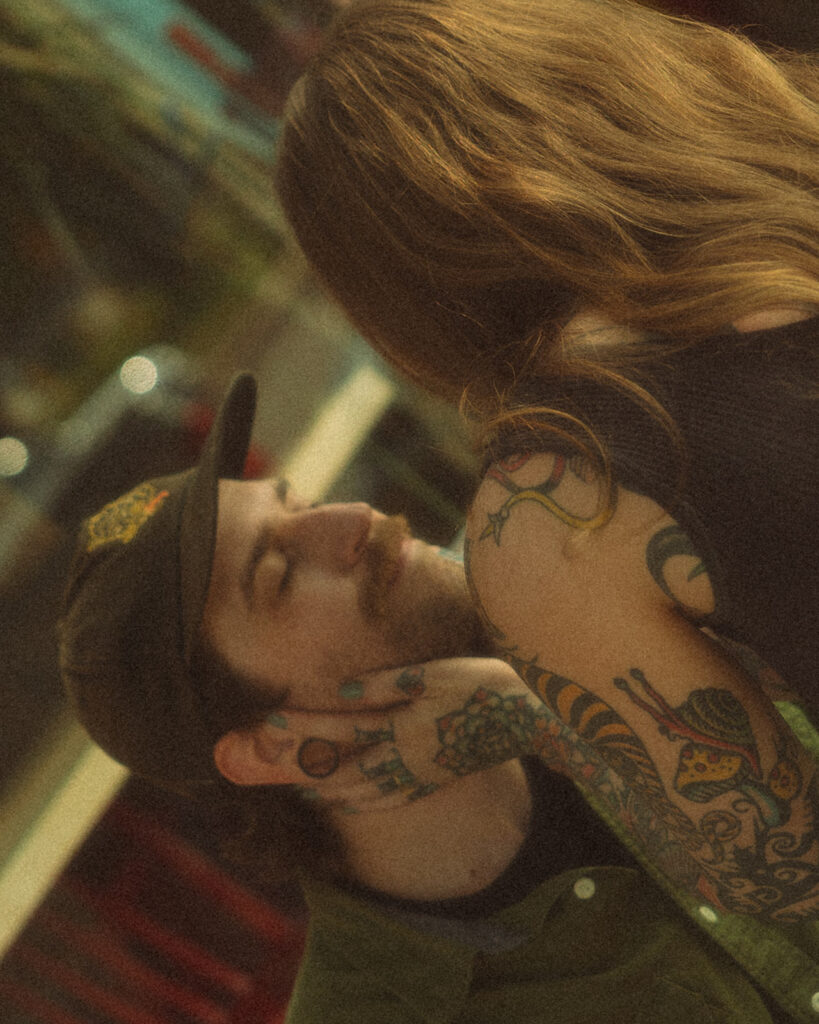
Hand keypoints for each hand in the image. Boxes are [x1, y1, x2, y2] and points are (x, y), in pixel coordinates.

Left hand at [255, 657, 558, 811]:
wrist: (528, 716)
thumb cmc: (480, 685)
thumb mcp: (433, 675)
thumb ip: (387, 684)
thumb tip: (343, 689)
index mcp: (401, 727)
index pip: (340, 729)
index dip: (304, 727)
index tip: (271, 724)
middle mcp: (406, 757)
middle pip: (345, 768)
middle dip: (308, 768)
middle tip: (276, 767)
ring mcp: (422, 773)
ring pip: (366, 790)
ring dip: (332, 791)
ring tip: (305, 791)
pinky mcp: (436, 778)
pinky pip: (393, 799)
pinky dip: (366, 803)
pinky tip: (353, 802)